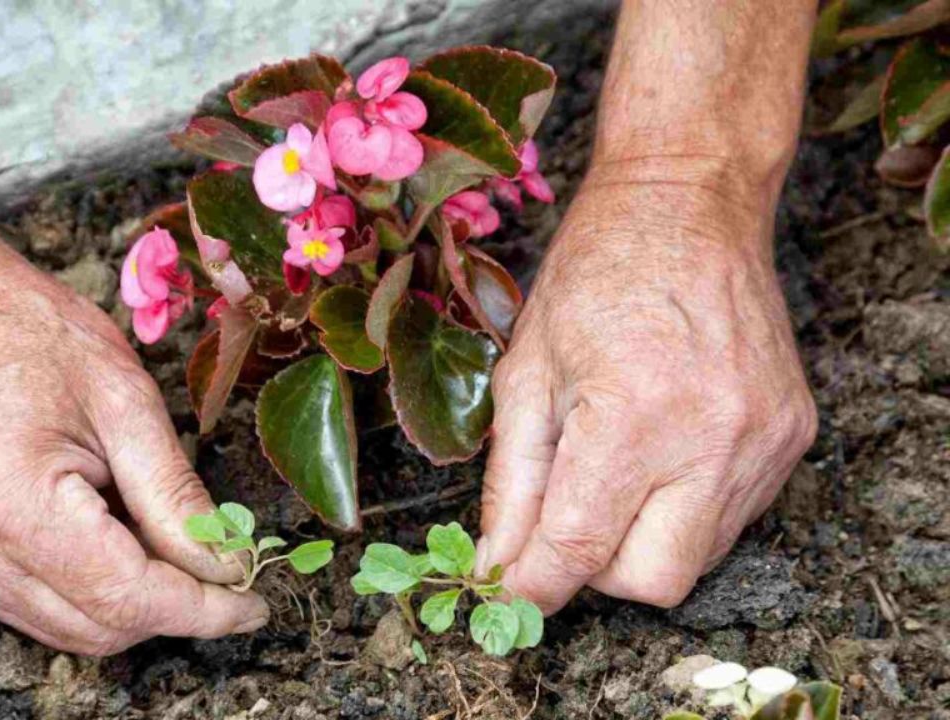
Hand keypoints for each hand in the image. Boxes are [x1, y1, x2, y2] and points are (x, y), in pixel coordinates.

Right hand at [0, 239, 266, 653]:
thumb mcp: (127, 400)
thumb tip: (224, 565)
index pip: (125, 597)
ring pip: (73, 632)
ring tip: (161, 534)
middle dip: (173, 608)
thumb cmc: (34, 336)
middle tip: (224, 564)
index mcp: (10, 502)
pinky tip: (114, 535)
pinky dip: (93, 591)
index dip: (200, 609)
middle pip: (100, 629)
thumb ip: (174, 495)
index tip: (255, 603)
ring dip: (134, 602)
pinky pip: (42, 611)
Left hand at [477, 162, 816, 612]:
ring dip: (640, 541)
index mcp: (634, 416)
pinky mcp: (792, 437)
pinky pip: (731, 518)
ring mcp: (763, 442)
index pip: (577, 549)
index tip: (506, 590)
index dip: (531, 585)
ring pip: (698, 559)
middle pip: (652, 583)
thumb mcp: (526, 371)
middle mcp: (712, 439)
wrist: (689, 205)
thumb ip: (513, 480)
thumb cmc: (594, 274)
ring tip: (614, 467)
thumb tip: (497, 562)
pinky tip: (660, 452)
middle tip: (565, 520)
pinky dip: (683, 510)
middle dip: (595, 571)